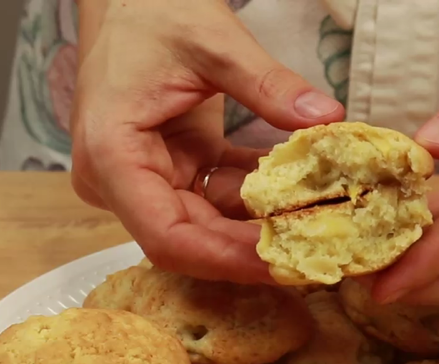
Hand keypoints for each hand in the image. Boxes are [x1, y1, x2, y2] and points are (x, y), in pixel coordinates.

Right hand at [71, 0, 343, 283]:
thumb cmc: (151, 11)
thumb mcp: (214, 42)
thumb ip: (269, 85)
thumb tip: (326, 118)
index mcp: (112, 155)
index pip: (166, 236)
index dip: (225, 259)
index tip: (281, 264)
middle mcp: (119, 180)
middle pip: (189, 239)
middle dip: (251, 249)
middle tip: (314, 254)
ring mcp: (145, 177)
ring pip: (208, 222)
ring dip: (261, 223)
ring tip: (318, 225)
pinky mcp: (173, 167)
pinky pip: (218, 196)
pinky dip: (258, 196)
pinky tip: (301, 194)